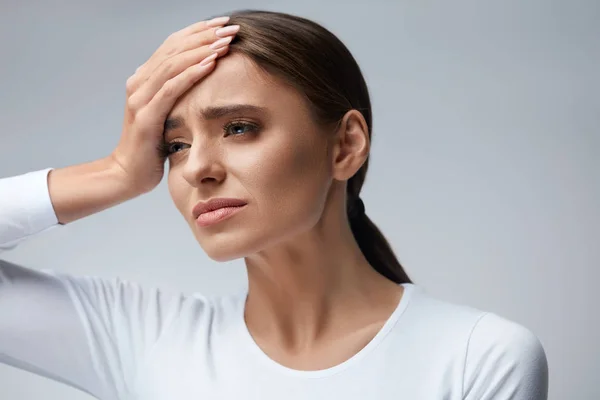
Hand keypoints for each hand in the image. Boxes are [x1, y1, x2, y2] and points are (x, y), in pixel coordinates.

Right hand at [110, 16, 237, 194]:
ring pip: (173, 63)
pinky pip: (170, 89)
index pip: (173, 45)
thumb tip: (192, 78)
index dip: (199, 31)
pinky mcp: (145, 116)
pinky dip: (191, 74)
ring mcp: (140, 98)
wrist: (128, 174)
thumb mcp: (165, 114)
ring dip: (202, 50)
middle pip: (174, 48)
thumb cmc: (151, 146)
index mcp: (144, 79)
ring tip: (226, 41)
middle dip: (205, 35)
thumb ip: (173, 94)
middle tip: (231, 27)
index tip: (224, 23)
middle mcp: (139, 83)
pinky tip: (210, 63)